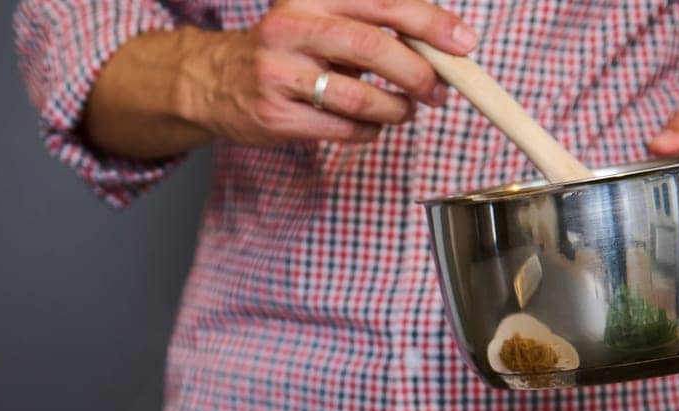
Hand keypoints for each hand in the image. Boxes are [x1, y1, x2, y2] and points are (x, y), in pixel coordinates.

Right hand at [183, 0, 477, 145]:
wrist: (215, 81)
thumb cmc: (287, 49)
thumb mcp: (321, 18)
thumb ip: (374, 24)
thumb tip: (443, 44)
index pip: (383, 3)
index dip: (430, 23)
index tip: (464, 43)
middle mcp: (292, 28)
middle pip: (374, 47)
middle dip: (419, 73)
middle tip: (439, 91)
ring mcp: (280, 74)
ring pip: (361, 97)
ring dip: (396, 109)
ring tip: (406, 110)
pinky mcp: (276, 116)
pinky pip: (343, 128)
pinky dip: (369, 130)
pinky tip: (371, 123)